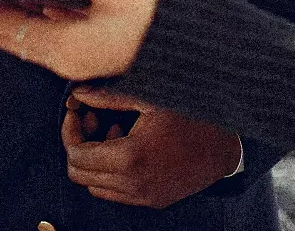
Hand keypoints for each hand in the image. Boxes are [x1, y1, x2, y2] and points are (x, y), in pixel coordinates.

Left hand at [0, 0, 158, 79]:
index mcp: (64, 47)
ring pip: (23, 38)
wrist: (186, 45)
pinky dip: (22, 20)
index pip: (8, 28)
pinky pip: (40, 37)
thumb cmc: (154, 17)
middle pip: (9, 36)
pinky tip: (17, 0)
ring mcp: (71, 59)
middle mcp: (62, 59)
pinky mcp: (81, 52)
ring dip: (1, 17)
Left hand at [63, 87, 242, 207]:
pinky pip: (115, 192)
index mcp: (130, 157)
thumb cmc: (190, 116)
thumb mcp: (149, 99)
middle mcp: (133, 183)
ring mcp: (142, 196)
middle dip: (79, 145)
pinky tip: (128, 146)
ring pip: (95, 186)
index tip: (76, 113)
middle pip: (80, 174)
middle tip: (93, 119)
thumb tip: (78, 94)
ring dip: (95, 159)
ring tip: (113, 130)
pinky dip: (111, 172)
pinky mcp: (152, 201)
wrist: (225, 146)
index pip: (76, 155)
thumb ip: (108, 97)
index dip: (69, 131)